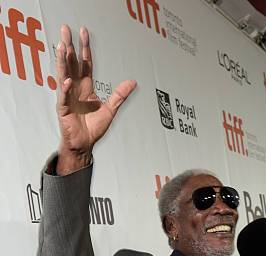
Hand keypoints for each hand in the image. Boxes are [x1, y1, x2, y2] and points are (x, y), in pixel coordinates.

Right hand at [56, 25, 135, 173]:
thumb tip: (132, 82)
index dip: (84, 48)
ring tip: (61, 46)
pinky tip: (68, 80)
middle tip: (65, 30)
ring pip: (64, 75)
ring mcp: (68, 98)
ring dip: (62, 61)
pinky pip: (64, 97)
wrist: (85, 144)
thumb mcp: (110, 110)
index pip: (84, 64)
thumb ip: (119, 95)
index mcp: (86, 88)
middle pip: (71, 64)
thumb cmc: (94, 128)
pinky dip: (65, 89)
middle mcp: (75, 89)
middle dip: (68, 47)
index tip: (83, 33)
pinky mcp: (63, 109)